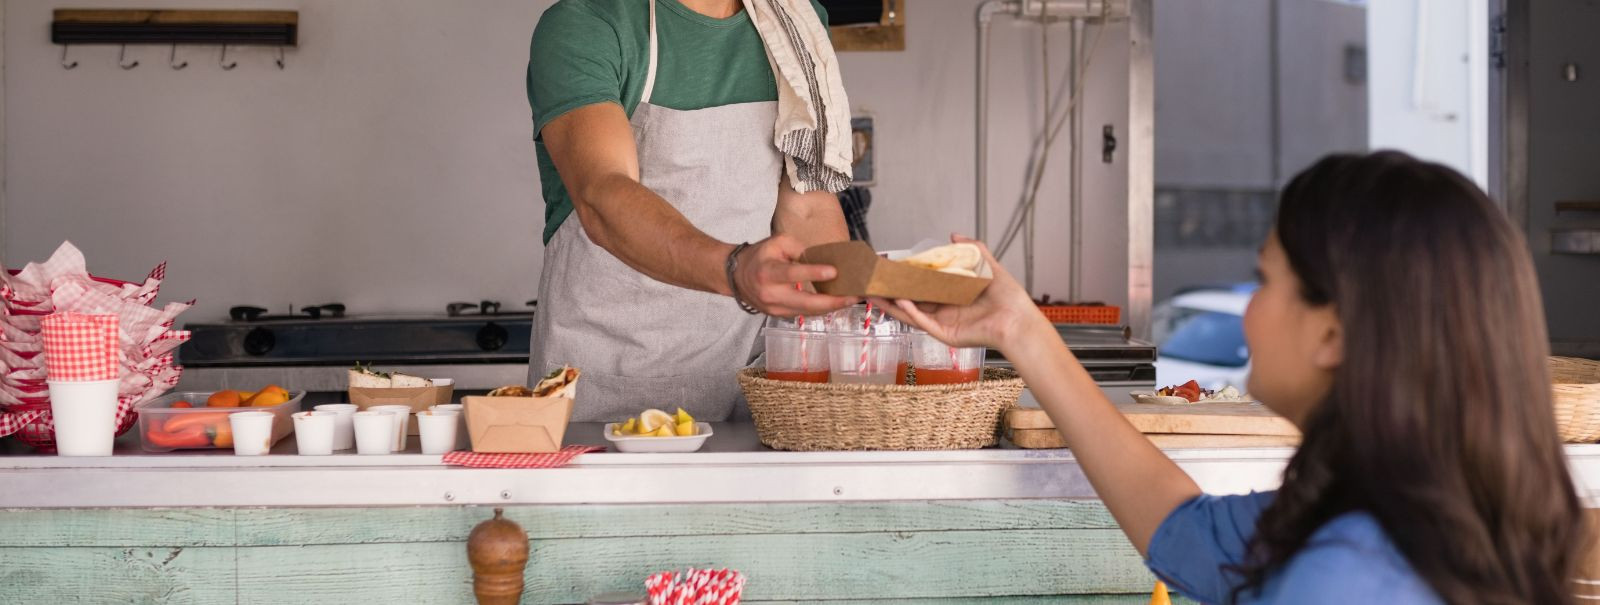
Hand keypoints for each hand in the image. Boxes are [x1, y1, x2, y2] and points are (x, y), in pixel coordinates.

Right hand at [732, 234, 857, 316]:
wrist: (736, 277)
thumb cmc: (759, 256)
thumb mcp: (776, 242)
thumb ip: (799, 248)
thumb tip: (822, 259)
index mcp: (768, 272)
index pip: (792, 273)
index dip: (813, 273)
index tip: (833, 272)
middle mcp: (771, 294)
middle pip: (805, 303)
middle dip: (832, 301)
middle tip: (853, 296)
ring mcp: (775, 309)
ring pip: (808, 312)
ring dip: (831, 307)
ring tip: (851, 299)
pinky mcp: (780, 316)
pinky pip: (804, 314)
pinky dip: (821, 309)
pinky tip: (836, 303)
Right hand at [871, 236, 1047, 352]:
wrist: (1018, 320)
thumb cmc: (1009, 299)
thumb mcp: (988, 267)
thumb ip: (972, 250)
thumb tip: (953, 236)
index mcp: (952, 297)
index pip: (922, 286)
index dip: (906, 278)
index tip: (890, 268)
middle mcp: (944, 310)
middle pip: (911, 301)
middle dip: (891, 292)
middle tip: (873, 281)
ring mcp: (943, 323)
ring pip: (911, 313)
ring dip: (892, 304)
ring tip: (874, 293)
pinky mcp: (945, 334)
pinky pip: (923, 322)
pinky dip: (910, 312)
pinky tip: (899, 300)